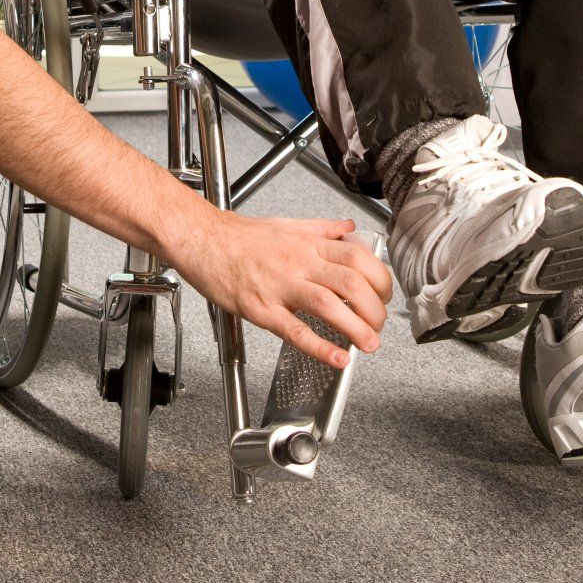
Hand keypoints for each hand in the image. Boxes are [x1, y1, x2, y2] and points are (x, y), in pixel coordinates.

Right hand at [168, 210, 392, 367]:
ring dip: (356, 328)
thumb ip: (322, 229)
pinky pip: (295, 330)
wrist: (199, 238)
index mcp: (308, 245)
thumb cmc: (237, 235)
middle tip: (378, 326)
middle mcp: (299, 263)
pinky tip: (336, 358)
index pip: (359, 259)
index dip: (380, 279)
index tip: (383, 296)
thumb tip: (349, 229)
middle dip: (374, 309)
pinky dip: (319, 347)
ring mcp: (280, 286)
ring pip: (329, 305)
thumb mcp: (287, 224)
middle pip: (352, 283)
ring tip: (369, 345)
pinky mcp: (260, 308)